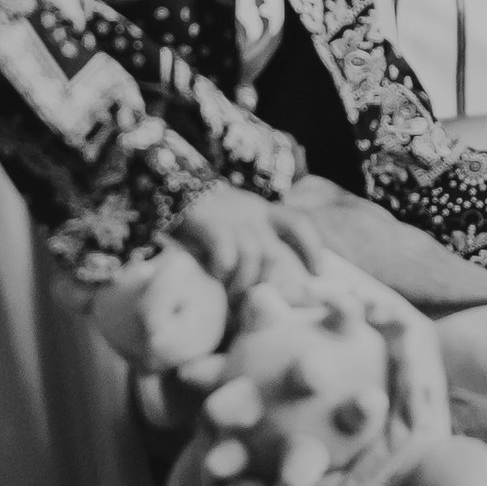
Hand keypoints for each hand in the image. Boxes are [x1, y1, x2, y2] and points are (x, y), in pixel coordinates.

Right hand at [173, 181, 313, 301]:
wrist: (168, 183)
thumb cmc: (205, 214)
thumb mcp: (236, 218)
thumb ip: (250, 238)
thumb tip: (264, 277)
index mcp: (262, 211)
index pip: (298, 223)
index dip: (312, 247)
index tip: (318, 272)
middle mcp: (251, 213)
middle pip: (272, 252)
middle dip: (264, 282)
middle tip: (251, 301)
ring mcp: (231, 217)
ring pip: (252, 256)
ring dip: (243, 283)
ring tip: (232, 298)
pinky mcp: (208, 222)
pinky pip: (225, 252)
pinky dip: (223, 270)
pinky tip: (214, 278)